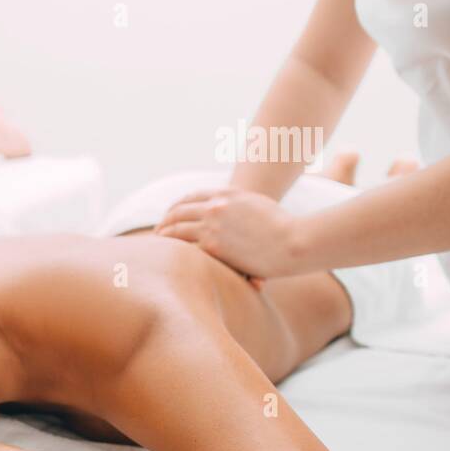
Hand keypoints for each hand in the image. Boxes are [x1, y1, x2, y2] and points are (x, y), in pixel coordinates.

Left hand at [153, 188, 306, 285]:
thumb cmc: (283, 226)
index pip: (192, 196)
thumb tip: (230, 210)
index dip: (178, 205)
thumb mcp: (257, 205)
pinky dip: (173, 250)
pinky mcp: (212, 246)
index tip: (171, 214)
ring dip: (163, 235)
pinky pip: (185, 247)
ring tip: (156, 244)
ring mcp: (212, 225)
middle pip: (179, 210)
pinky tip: (168, 257)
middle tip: (157, 231)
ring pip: (176, 228)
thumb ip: (239, 205)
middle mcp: (215, 206)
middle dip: (165, 220)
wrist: (294, 241)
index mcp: (227, 193)